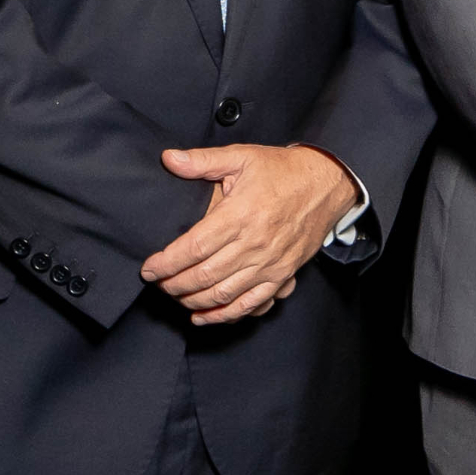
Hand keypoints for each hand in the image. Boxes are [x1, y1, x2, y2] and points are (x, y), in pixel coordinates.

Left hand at [147, 143, 359, 323]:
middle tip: (158, 284)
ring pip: (224, 294)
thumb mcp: (242, 157)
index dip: (167, 263)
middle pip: (205, 276)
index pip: (193, 248)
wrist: (326, 184)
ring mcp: (270, 264)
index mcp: (240, 215)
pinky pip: (250, 304)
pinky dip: (225, 316)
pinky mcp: (282, 275)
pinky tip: (205, 317)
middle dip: (174, 285)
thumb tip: (169, 159)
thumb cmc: (282, 171)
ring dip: (194, 302)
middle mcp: (254, 244)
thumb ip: (202, 161)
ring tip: (176, 297)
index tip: (149, 269)